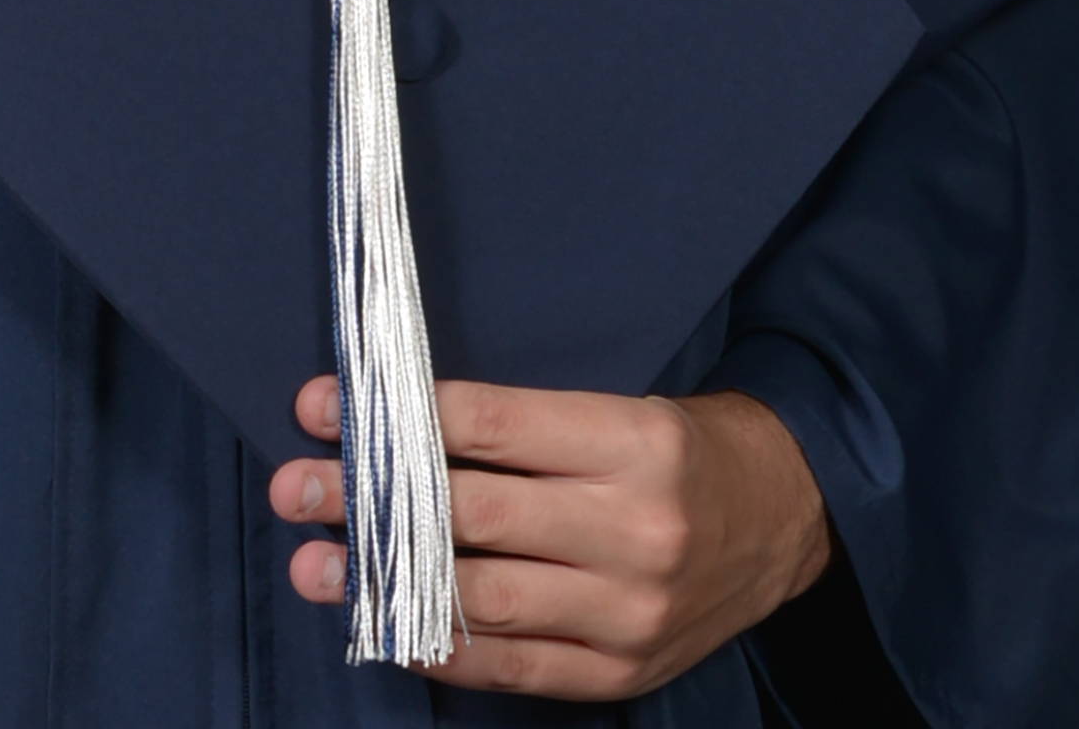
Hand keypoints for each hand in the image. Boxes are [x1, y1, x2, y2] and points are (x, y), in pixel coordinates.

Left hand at [270, 378, 831, 700]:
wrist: (785, 518)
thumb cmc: (677, 449)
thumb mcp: (615, 406)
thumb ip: (515, 424)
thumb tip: (389, 423)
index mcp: (633, 440)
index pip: (492, 426)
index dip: (397, 418)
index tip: (321, 407)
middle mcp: (635, 529)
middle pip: (474, 514)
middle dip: (369, 501)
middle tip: (292, 487)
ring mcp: (630, 612)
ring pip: (484, 598)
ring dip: (383, 583)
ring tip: (313, 565)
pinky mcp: (622, 673)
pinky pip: (513, 667)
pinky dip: (440, 647)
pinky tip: (380, 625)